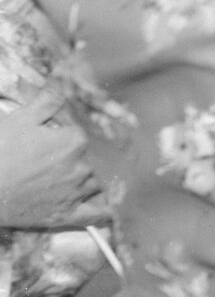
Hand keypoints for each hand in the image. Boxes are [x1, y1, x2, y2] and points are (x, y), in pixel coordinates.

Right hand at [0, 97, 102, 229]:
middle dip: (72, 159)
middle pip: (88, 159)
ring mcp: (75, 193)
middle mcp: (82, 166)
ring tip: (64, 182)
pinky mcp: (65, 215)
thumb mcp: (21, 119)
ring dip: (85, 181)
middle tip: (45, 163)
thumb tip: (64, 82)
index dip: (63, 137)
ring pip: (93, 183)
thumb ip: (48, 100)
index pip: (80, 135)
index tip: (47, 141)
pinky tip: (110, 212)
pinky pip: (94, 214)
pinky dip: (104, 213)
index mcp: (75, 141)